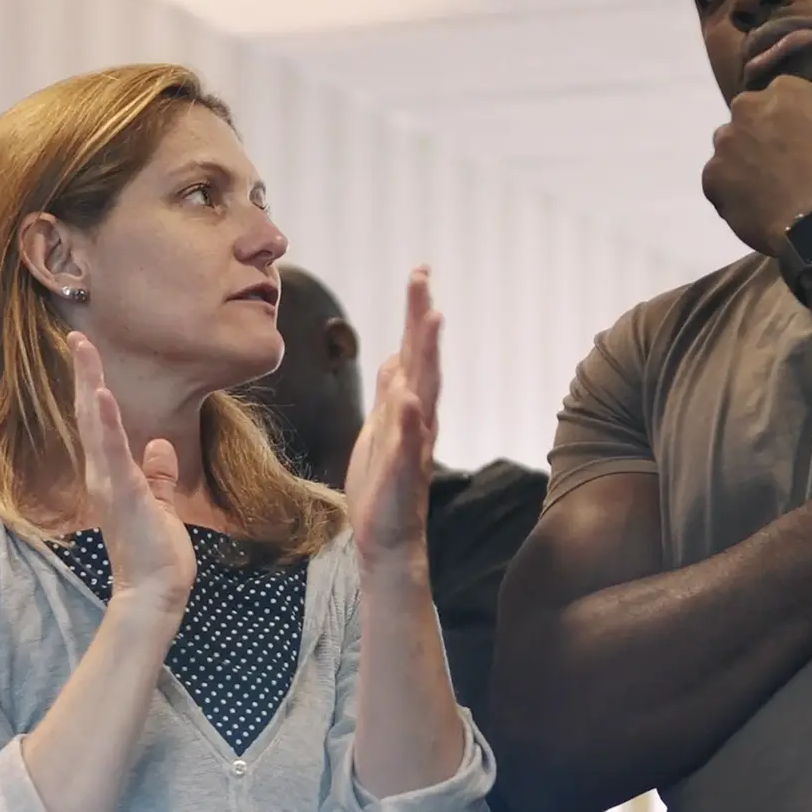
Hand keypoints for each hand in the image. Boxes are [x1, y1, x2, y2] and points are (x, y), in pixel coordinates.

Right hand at [70, 332, 196, 612]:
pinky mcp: (123, 493)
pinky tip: (102, 394)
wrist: (154, 592)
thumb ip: (156, 474)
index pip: (99, 422)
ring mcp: (108, 483)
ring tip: (83, 350)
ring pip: (95, 425)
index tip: (87, 354)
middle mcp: (101, 474)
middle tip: (77, 337)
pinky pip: (112, 451)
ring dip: (90, 385)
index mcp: (111, 475)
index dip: (92, 387)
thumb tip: (158, 445)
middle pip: (89, 414)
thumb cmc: (155, 553)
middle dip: (84, 374)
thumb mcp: (159, 503)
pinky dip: (107, 422)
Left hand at [344, 268, 442, 568]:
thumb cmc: (382, 482)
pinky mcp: (401, 473)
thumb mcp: (381, 427)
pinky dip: (410, 421)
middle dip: (422, 318)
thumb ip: (392, 393)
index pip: (415, 350)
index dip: (417, 312)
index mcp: (409, 406)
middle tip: (423, 278)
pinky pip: (407, 443)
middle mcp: (418, 419)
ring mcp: (412, 444)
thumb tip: (397, 356)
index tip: (420, 272)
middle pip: (424, 360)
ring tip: (430, 320)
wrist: (385, 538)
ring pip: (424, 392)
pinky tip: (409, 398)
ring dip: (428, 356)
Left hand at [702, 69, 811, 254]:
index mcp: (783, 91)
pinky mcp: (711, 176)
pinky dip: (731, 189)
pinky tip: (752, 204)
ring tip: (766, 186)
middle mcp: (747, 108)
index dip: (789, 120)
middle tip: (782, 164)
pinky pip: (718, 180)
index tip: (800, 140)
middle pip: (748, 117)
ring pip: (729, 147)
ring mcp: (725, 143)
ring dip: (742, 160)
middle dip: (760, 135)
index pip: (779, 95)